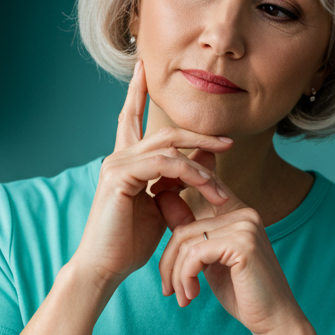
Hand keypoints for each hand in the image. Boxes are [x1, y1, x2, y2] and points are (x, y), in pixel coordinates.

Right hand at [72, 62, 231, 288]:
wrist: (105, 268)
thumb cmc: (130, 242)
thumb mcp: (164, 205)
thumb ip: (182, 178)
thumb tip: (208, 155)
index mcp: (125, 161)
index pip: (131, 117)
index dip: (137, 91)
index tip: (144, 66)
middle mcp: (118, 157)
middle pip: (164, 131)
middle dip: (199, 134)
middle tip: (229, 140)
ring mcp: (116, 165)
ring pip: (169, 147)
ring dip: (202, 164)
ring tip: (222, 189)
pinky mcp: (119, 177)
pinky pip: (163, 164)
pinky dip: (189, 172)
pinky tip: (205, 186)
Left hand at [156, 176, 304, 334]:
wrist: (274, 320)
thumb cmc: (243, 293)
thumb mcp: (210, 261)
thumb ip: (191, 234)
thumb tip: (161, 198)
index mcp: (239, 213)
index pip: (197, 198)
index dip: (173, 203)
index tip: (166, 252)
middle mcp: (244, 214)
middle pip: (183, 230)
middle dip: (169, 263)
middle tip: (169, 290)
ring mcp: (245, 227)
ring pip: (186, 245)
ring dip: (177, 276)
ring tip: (183, 296)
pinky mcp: (242, 245)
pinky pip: (195, 256)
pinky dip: (186, 278)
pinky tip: (193, 295)